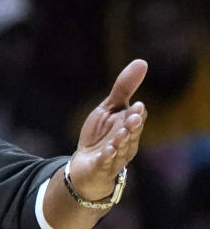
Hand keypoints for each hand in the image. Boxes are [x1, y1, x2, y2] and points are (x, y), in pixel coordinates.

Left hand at [69, 59, 147, 200]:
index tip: (136, 105)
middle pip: (131, 134)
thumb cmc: (101, 134)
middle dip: (132, 126)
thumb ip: (124, 88)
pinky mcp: (101, 167)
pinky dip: (106, 157)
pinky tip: (106, 151)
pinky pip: (105, 163)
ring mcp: (115, 156)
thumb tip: (142, 62)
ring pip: (120, 149)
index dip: (135, 112)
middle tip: (133, 117)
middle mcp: (126, 142)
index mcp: (129, 127)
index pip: (136, 118)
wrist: (87, 165)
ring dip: (120, 141)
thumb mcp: (109, 109)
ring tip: (120, 134)